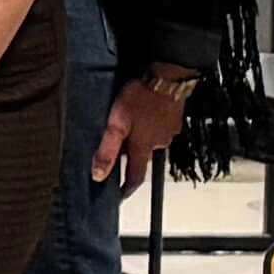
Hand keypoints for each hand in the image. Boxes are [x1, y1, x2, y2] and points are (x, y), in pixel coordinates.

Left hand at [95, 71, 192, 188]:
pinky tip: (144, 115)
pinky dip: (151, 126)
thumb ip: (108, 150)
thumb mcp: (116, 124)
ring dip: (141, 139)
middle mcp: (159, 143)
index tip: (120, 196)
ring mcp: (169, 131)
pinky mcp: (174, 120)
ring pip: (152, 142)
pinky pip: (160, 128)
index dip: (127, 189)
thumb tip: (98, 175)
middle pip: (143, 158)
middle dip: (132, 157)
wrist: (168, 77)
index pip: (136, 178)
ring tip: (131, 126)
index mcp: (143, 147)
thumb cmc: (141, 98)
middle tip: (120, 149)